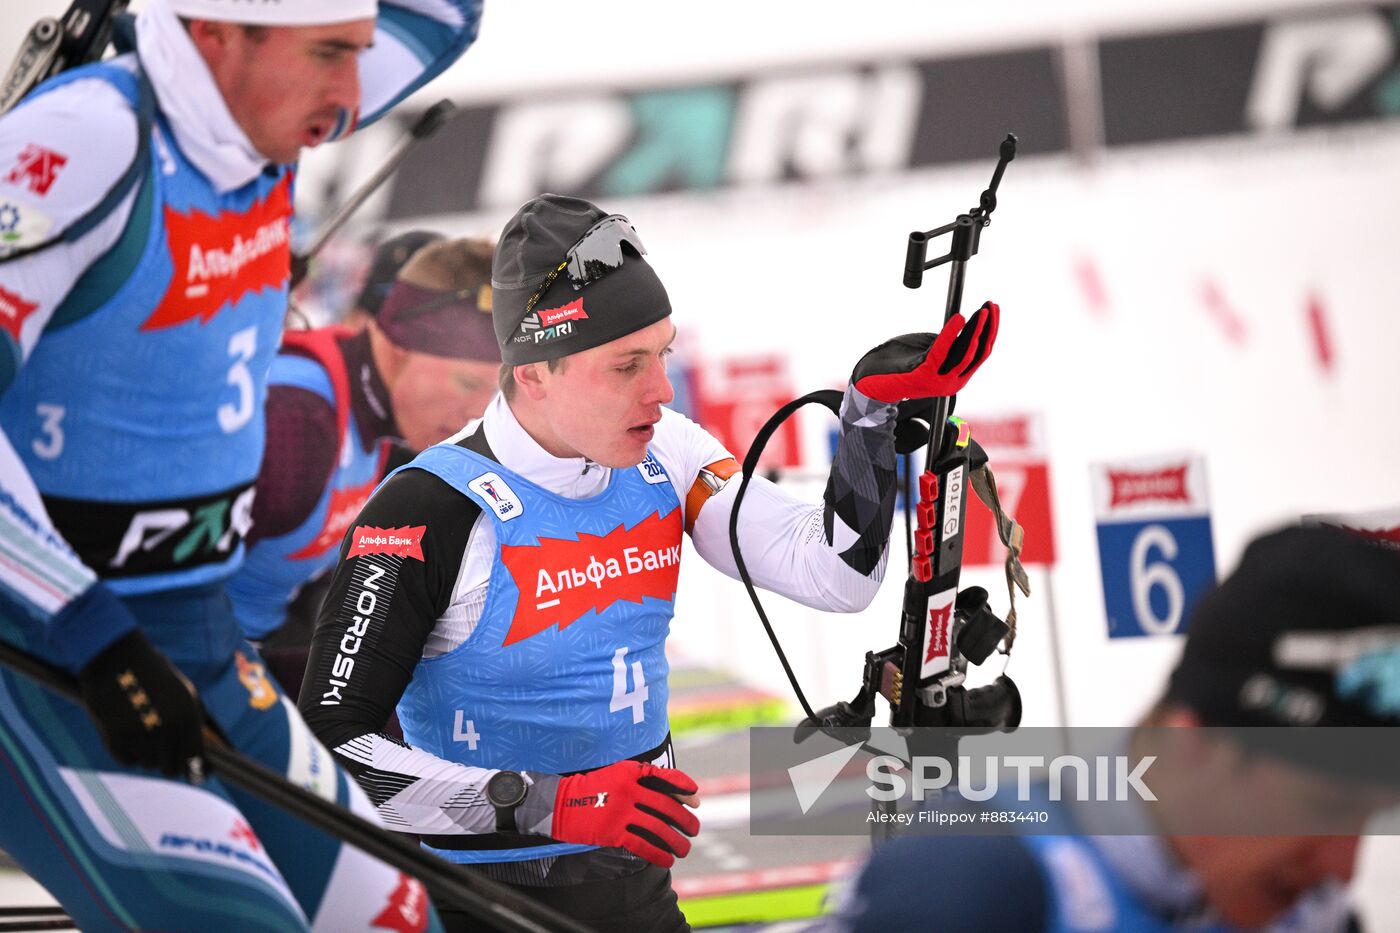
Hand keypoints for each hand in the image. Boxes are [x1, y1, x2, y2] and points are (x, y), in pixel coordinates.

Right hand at [77, 630, 205, 781]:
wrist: (116, 656)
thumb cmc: (154, 673)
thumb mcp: (183, 694)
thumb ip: (192, 723)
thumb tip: (199, 757)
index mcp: (187, 716)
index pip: (195, 760)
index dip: (196, 770)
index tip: (196, 774)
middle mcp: (166, 728)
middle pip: (171, 768)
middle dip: (170, 763)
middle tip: (165, 753)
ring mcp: (140, 734)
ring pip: (148, 764)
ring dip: (148, 755)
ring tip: (145, 732)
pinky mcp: (115, 736)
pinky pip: (126, 760)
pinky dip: (128, 752)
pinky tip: (128, 732)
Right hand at [551, 761, 700, 866]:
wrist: (560, 803)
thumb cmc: (593, 788)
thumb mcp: (617, 774)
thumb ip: (641, 779)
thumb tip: (674, 794)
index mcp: (630, 773)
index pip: (665, 778)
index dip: (684, 788)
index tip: (696, 799)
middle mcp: (628, 790)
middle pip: (667, 807)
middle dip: (686, 820)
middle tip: (694, 829)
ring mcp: (621, 812)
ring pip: (659, 828)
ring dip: (676, 841)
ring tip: (684, 848)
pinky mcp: (613, 832)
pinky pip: (643, 845)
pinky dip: (659, 854)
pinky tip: (667, 860)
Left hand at [851, 300, 999, 402]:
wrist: (871, 383)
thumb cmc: (899, 363)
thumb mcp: (930, 350)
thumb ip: (948, 342)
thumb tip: (962, 324)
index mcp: (956, 377)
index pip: (981, 353)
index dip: (990, 330)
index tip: (992, 309)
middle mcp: (951, 383)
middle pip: (977, 353)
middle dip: (987, 328)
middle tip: (991, 306)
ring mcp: (938, 382)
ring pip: (965, 355)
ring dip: (975, 330)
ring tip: (981, 311)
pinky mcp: (923, 375)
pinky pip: (941, 351)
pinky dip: (951, 334)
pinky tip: (958, 318)